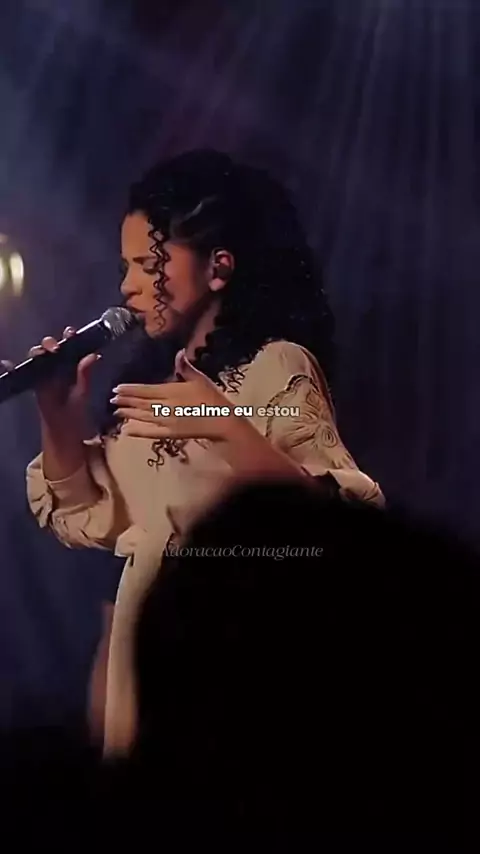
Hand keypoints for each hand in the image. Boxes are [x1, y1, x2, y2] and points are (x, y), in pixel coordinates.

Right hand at [27, 327, 99, 419]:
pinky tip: (26, 360)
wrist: (63, 423)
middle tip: (56, 347)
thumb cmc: (76, 407)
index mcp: (72, 363)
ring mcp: (46, 370)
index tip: (70, 333)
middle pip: (52, 346)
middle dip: (52, 343)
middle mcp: (58, 364)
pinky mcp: (35, 378)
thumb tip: (93, 355)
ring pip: (40, 353)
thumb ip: (84, 373)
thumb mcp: (83, 389)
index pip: (70, 345)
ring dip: (41, 350)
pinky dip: (28, 361)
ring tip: (46, 352)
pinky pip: (30, 366)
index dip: (70, 336)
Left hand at [111, 350, 239, 440]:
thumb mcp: (200, 379)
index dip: (130, 389)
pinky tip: (127, 430)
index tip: (116, 388)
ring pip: (142, 416)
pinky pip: (150, 433)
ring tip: (116, 410)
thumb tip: (179, 353)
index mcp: (171, 391)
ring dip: (128, 413)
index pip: (145, 390)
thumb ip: (186, 367)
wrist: (222, 422)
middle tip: (111, 398)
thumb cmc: (213, 398)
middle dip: (125, 400)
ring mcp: (167, 421)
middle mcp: (165, 406)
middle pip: (140, 403)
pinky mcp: (170, 434)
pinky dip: (138, 431)